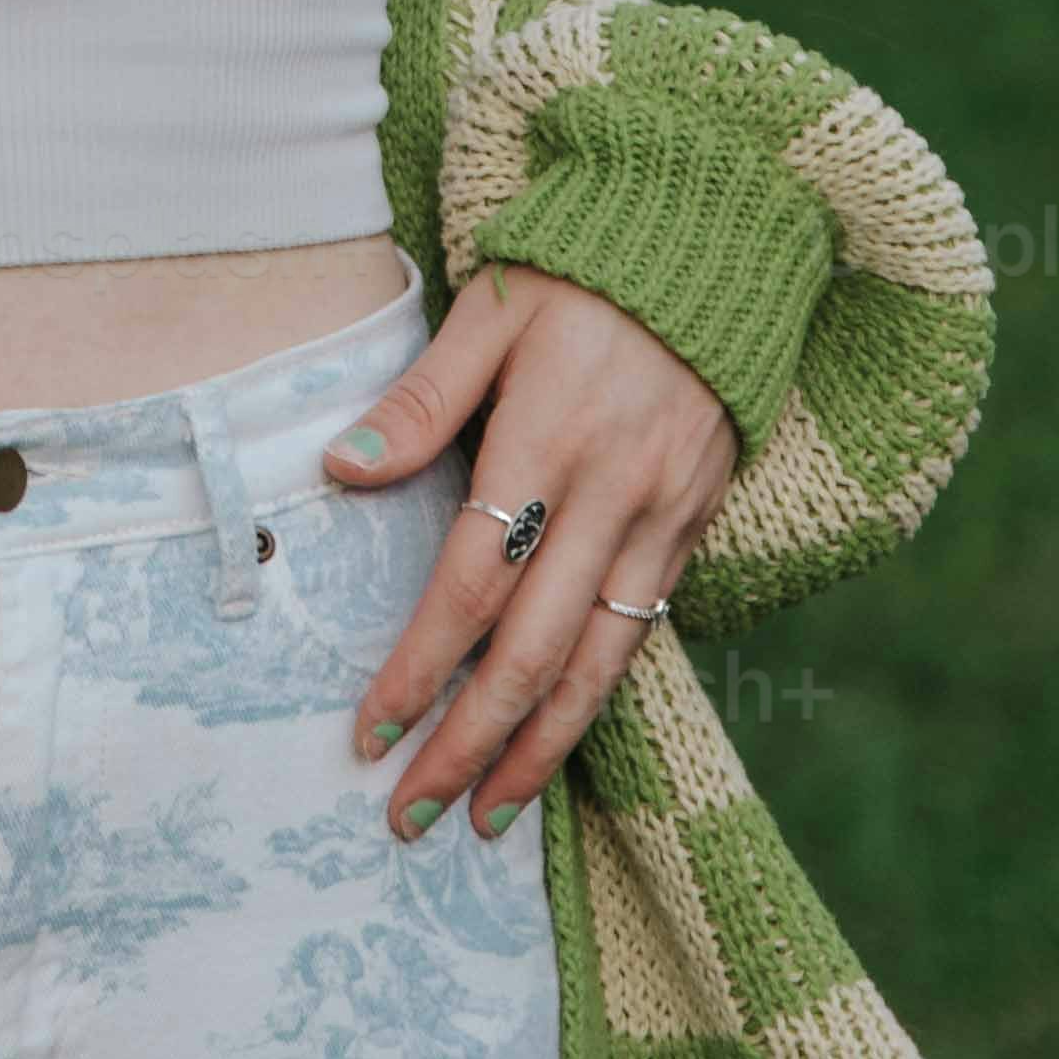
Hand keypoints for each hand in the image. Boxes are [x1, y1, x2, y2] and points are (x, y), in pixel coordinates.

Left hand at [324, 262, 739, 839]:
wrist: (717, 243)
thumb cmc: (581, 272)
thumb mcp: (491, 311)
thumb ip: (420, 399)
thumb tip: (341, 469)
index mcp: (547, 438)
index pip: (470, 584)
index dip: (416, 667)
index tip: (367, 733)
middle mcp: (612, 494)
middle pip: (532, 651)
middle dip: (469, 744)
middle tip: (412, 814)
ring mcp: (664, 517)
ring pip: (598, 664)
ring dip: (538, 751)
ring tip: (486, 815)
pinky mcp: (697, 525)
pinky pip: (642, 634)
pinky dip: (595, 700)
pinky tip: (553, 743)